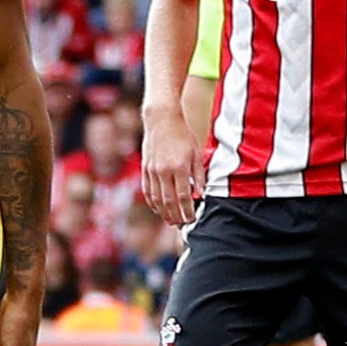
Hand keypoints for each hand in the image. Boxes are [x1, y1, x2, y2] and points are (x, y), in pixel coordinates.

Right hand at [141, 108, 200, 224]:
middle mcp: (163, 171)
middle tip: (182, 225)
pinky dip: (153, 203)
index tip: (192, 219)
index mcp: (178, 167)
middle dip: (176, 216)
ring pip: (157, 199)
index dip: (187, 211)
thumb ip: (198, 175)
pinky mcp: (145, 169)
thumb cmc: (182, 135)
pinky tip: (159, 209)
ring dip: (164, 213)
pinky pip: (148, 191)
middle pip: (169, 201)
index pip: (183, 196)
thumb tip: (201, 194)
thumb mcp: (196, 153)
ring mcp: (152, 171)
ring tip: (171, 221)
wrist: (161, 120)